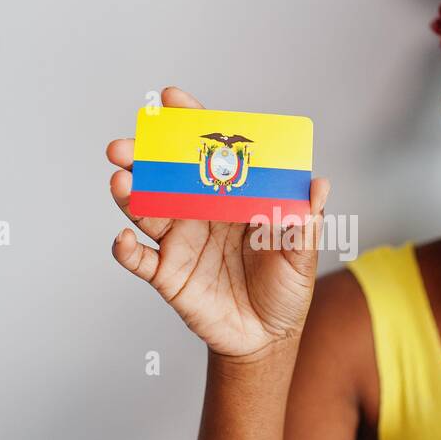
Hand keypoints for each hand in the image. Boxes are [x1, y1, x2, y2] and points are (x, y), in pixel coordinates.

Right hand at [107, 87, 330, 359]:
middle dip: (141, 156)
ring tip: (121, 182)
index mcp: (231, 196)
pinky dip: (125, 249)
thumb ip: (306, 220)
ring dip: (128, 195)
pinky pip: (138, 259)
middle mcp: (199, 212)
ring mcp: (179, 241)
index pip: (207, 151)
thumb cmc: (286, 289)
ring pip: (144, 210)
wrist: (269, 338)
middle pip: (163, 175)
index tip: (170, 100)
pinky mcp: (166, 274)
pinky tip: (123, 240)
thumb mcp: (303, 254)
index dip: (189, 123)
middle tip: (125, 147)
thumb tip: (319, 184)